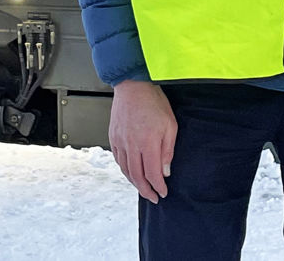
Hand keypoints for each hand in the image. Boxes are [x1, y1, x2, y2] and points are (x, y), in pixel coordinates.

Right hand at [110, 80, 176, 202]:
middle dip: (146, 191)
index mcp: (147, 142)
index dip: (158, 187)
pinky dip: (124, 170)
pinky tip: (130, 172)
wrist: (132, 85)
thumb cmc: (153, 101)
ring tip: (143, 188)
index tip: (163, 193)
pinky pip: (118, 159)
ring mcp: (120, 141)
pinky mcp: (113, 137)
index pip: (152, 174)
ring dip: (134, 183)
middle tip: (153, 197)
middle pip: (137, 176)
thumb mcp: (170, 125)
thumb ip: (167, 150)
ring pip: (125, 170)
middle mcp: (131, 145)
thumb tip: (165, 171)